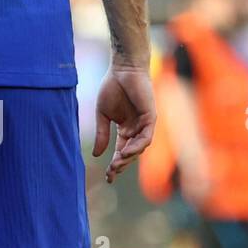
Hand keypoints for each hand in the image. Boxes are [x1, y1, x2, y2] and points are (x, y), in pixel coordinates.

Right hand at [93, 60, 155, 183]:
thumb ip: (101, 134)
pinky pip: (146, 137)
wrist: (122, 70)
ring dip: (128, 157)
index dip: (115, 164)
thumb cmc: (111, 88)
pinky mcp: (150, 118)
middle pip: (130, 153)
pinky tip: (126, 151)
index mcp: (125, 129)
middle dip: (121, 164)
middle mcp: (136, 130)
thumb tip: (96, 155)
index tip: (107, 177)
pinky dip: (137, 146)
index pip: (121, 151)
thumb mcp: (102, 115)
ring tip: (116, 164)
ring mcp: (144, 125)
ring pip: (139, 148)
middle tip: (111, 173)